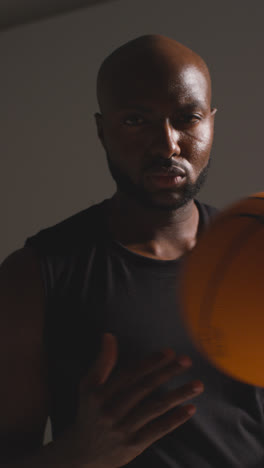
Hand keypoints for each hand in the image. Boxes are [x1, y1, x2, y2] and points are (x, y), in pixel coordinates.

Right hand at [62, 333, 203, 467]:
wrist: (82, 454)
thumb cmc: (89, 413)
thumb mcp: (88, 386)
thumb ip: (102, 361)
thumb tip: (109, 335)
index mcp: (100, 394)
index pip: (130, 374)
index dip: (150, 362)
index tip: (169, 352)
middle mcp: (111, 411)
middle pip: (144, 388)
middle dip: (167, 372)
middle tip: (186, 361)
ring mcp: (123, 429)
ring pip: (154, 408)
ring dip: (178, 395)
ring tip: (197, 384)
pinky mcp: (134, 445)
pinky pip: (157, 430)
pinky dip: (174, 420)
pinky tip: (190, 408)